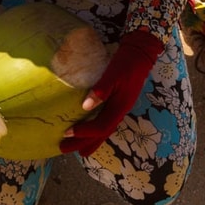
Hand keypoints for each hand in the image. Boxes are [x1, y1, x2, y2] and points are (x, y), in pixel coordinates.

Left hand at [59, 29, 162, 156]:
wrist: (141, 54)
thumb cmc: (126, 62)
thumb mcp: (113, 74)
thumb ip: (101, 90)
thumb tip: (85, 106)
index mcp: (120, 106)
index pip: (100, 126)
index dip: (84, 132)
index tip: (67, 133)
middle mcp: (121, 111)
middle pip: (101, 133)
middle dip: (84, 143)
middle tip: (64, 149)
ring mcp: (120, 108)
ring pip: (104, 130)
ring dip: (90, 140)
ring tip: (78, 150)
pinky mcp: (118, 103)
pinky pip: (106, 122)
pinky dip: (96, 131)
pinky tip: (90, 131)